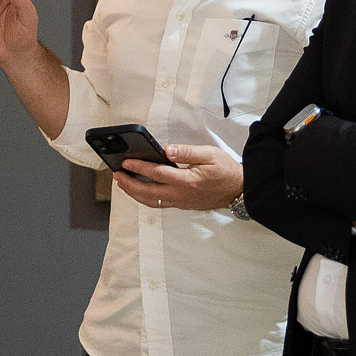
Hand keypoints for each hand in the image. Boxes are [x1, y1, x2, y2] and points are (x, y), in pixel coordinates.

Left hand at [114, 143, 244, 212]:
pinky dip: (146, 198)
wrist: (239, 190)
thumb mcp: (209, 154)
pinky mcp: (183, 205)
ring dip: (135, 194)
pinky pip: (159, 204)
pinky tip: (141, 192)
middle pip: (148, 193)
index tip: (125, 163)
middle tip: (116, 176)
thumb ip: (187, 152)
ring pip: (151, 202)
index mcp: (187, 181)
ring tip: (123, 184)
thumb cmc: (226, 171)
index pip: (156, 174)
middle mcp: (181, 195)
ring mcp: (181, 202)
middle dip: (129, 184)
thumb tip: (167, 150)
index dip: (138, 168)